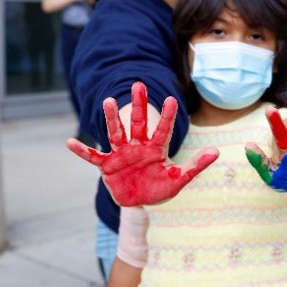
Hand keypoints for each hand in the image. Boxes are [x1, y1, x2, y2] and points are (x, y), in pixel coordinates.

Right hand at [66, 81, 218, 205]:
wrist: (140, 203)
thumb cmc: (160, 188)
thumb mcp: (179, 179)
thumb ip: (196, 166)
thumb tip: (217, 152)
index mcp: (156, 148)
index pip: (163, 129)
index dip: (167, 116)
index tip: (171, 99)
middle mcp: (137, 146)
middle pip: (138, 122)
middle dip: (138, 104)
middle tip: (138, 84)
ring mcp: (121, 154)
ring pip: (116, 133)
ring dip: (112, 118)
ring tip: (108, 100)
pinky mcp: (107, 166)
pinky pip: (92, 157)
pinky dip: (82, 150)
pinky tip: (69, 142)